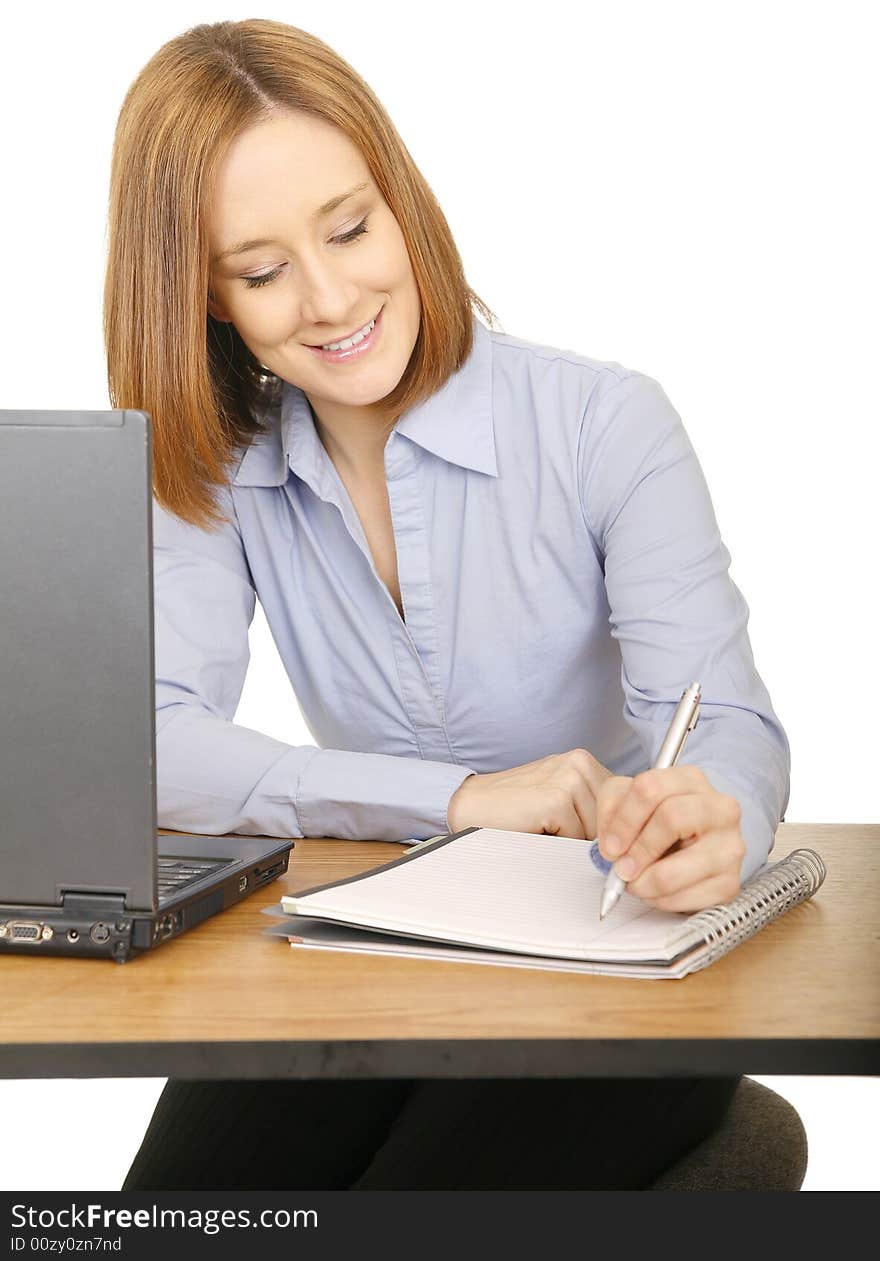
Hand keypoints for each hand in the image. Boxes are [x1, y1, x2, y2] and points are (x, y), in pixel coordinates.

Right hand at [447, 750, 614, 839]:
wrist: (471, 805)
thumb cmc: (515, 807)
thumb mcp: (561, 798)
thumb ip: (593, 805)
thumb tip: (633, 830)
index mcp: (584, 760)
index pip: (623, 802)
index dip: (613, 826)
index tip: (595, 836)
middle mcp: (580, 762)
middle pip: (614, 817)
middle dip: (594, 835)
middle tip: (560, 833)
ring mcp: (568, 778)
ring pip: (598, 830)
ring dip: (574, 840)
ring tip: (546, 828)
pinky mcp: (556, 799)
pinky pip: (576, 838)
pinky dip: (558, 843)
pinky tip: (536, 829)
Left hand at [596, 766, 745, 911]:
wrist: (691, 847)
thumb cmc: (657, 821)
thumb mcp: (627, 800)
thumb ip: (612, 809)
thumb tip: (612, 844)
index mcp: (691, 780)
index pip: (650, 788)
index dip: (623, 820)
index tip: (610, 845)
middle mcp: (720, 808)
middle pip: (671, 819)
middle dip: (637, 850)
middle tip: (621, 868)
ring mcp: (730, 846)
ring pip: (674, 870)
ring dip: (644, 883)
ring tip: (636, 883)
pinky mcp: (731, 883)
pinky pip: (685, 898)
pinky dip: (660, 900)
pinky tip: (656, 892)